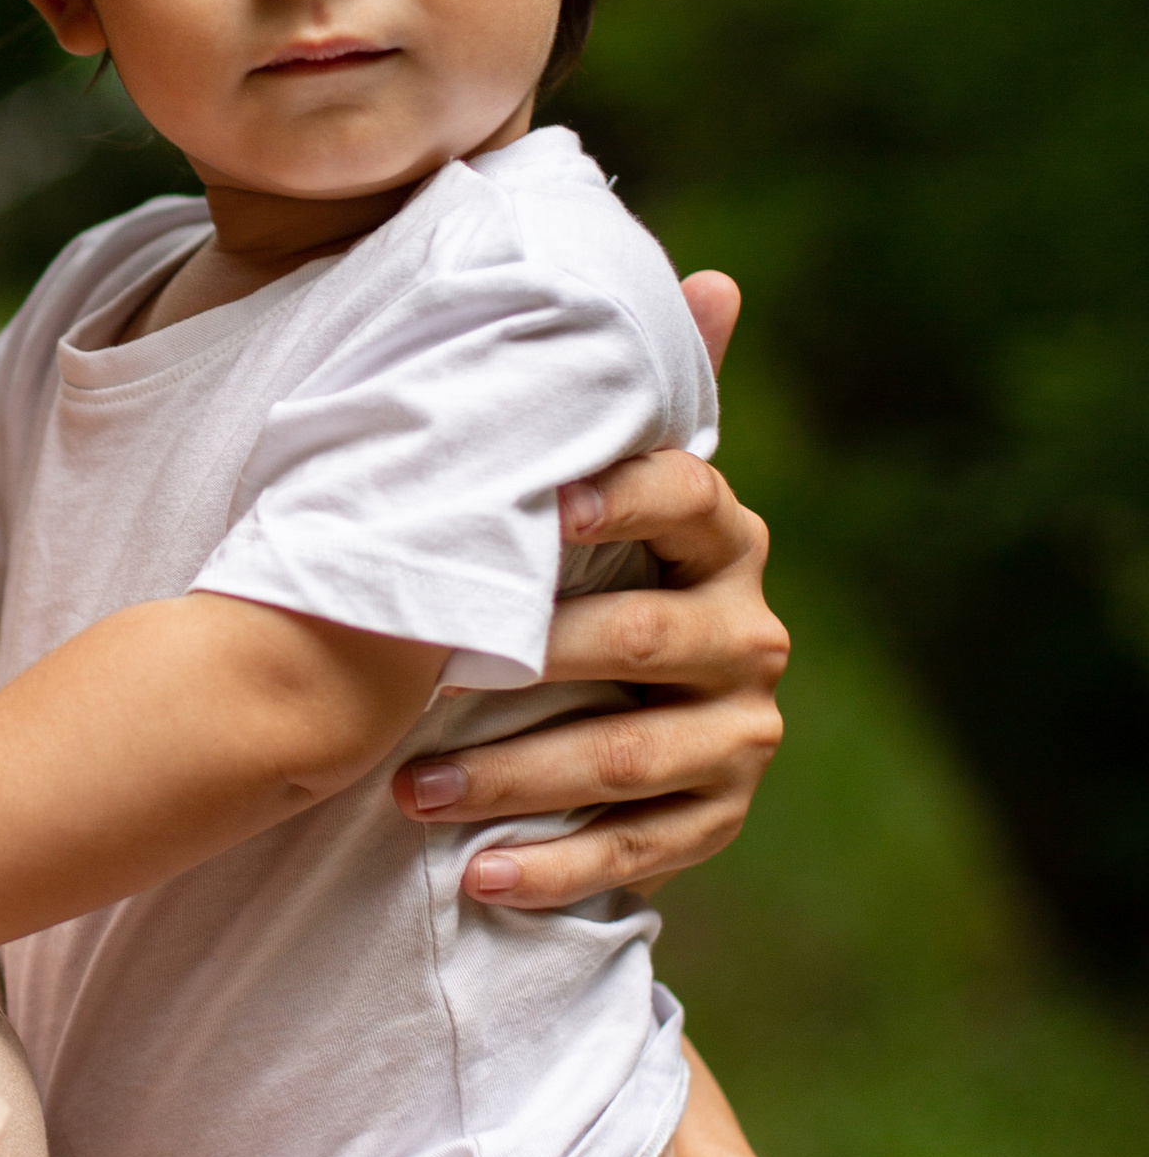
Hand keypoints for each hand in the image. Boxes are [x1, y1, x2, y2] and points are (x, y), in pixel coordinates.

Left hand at [393, 268, 785, 909]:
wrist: (605, 688)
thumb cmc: (571, 558)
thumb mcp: (590, 481)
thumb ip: (625, 396)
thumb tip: (715, 277)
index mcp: (724, 532)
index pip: (687, 500)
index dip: (622, 499)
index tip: (543, 509)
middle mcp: (749, 631)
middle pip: (639, 643)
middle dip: (521, 667)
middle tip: (417, 682)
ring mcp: (741, 732)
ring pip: (625, 759)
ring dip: (512, 779)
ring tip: (408, 792)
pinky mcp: (716, 816)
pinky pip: (640, 853)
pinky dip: (553, 869)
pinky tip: (477, 879)